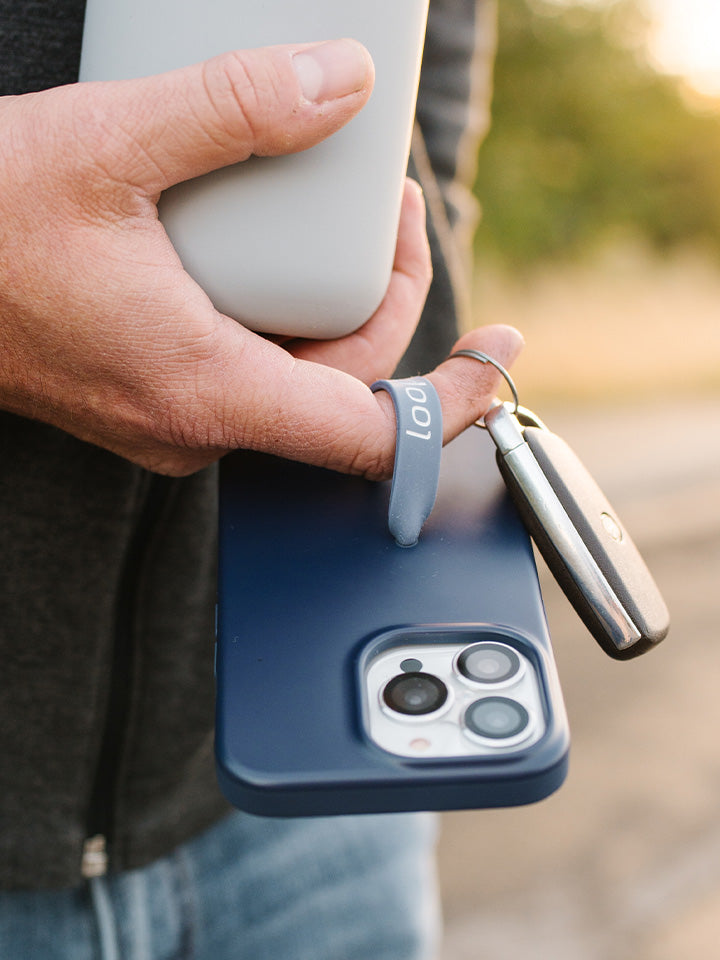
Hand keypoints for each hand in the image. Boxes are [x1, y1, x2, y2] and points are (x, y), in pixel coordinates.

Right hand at [0, 40, 521, 476]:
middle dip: (392, 297)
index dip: (451, 403)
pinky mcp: (154, 390)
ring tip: (342, 212)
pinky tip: (273, 248)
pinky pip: (251, 365)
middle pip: (345, 386)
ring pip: (298, 376)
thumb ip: (234, 107)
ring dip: (338, 303)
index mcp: (205, 390)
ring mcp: (174, 414)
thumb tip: (340, 84)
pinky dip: (284, 312)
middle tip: (392, 208)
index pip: (372, 435)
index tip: (500, 357)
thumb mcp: (105, 144)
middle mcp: (196, 422)